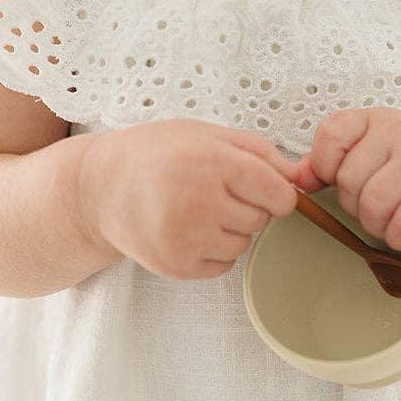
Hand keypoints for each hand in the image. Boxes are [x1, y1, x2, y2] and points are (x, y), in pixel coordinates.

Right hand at [86, 119, 301, 279]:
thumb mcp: (207, 134)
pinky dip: (212, 252)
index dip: (275, 192)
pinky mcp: (176, 266)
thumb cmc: (157, 154)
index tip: (262, 188)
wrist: (100, 188)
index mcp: (211, 162)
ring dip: (230, 230)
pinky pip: (222, 266)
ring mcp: (185, 238)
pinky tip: (187, 230)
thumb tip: (300, 178)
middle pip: (262, 220)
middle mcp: (199, 202)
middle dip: (247, 207)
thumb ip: (260, 151)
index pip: (278, 194)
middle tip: (213, 192)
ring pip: (243, 245)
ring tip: (196, 210)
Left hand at [295, 108, 400, 254]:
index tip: (345, 181)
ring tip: (395, 220)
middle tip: (380, 208)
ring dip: (379, 227)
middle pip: (349, 180)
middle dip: (356, 207)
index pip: (330, 136)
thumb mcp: (364, 167)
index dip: (327, 170)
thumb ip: (324, 168)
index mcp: (377, 119)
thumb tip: (297, 181)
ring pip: (374, 206)